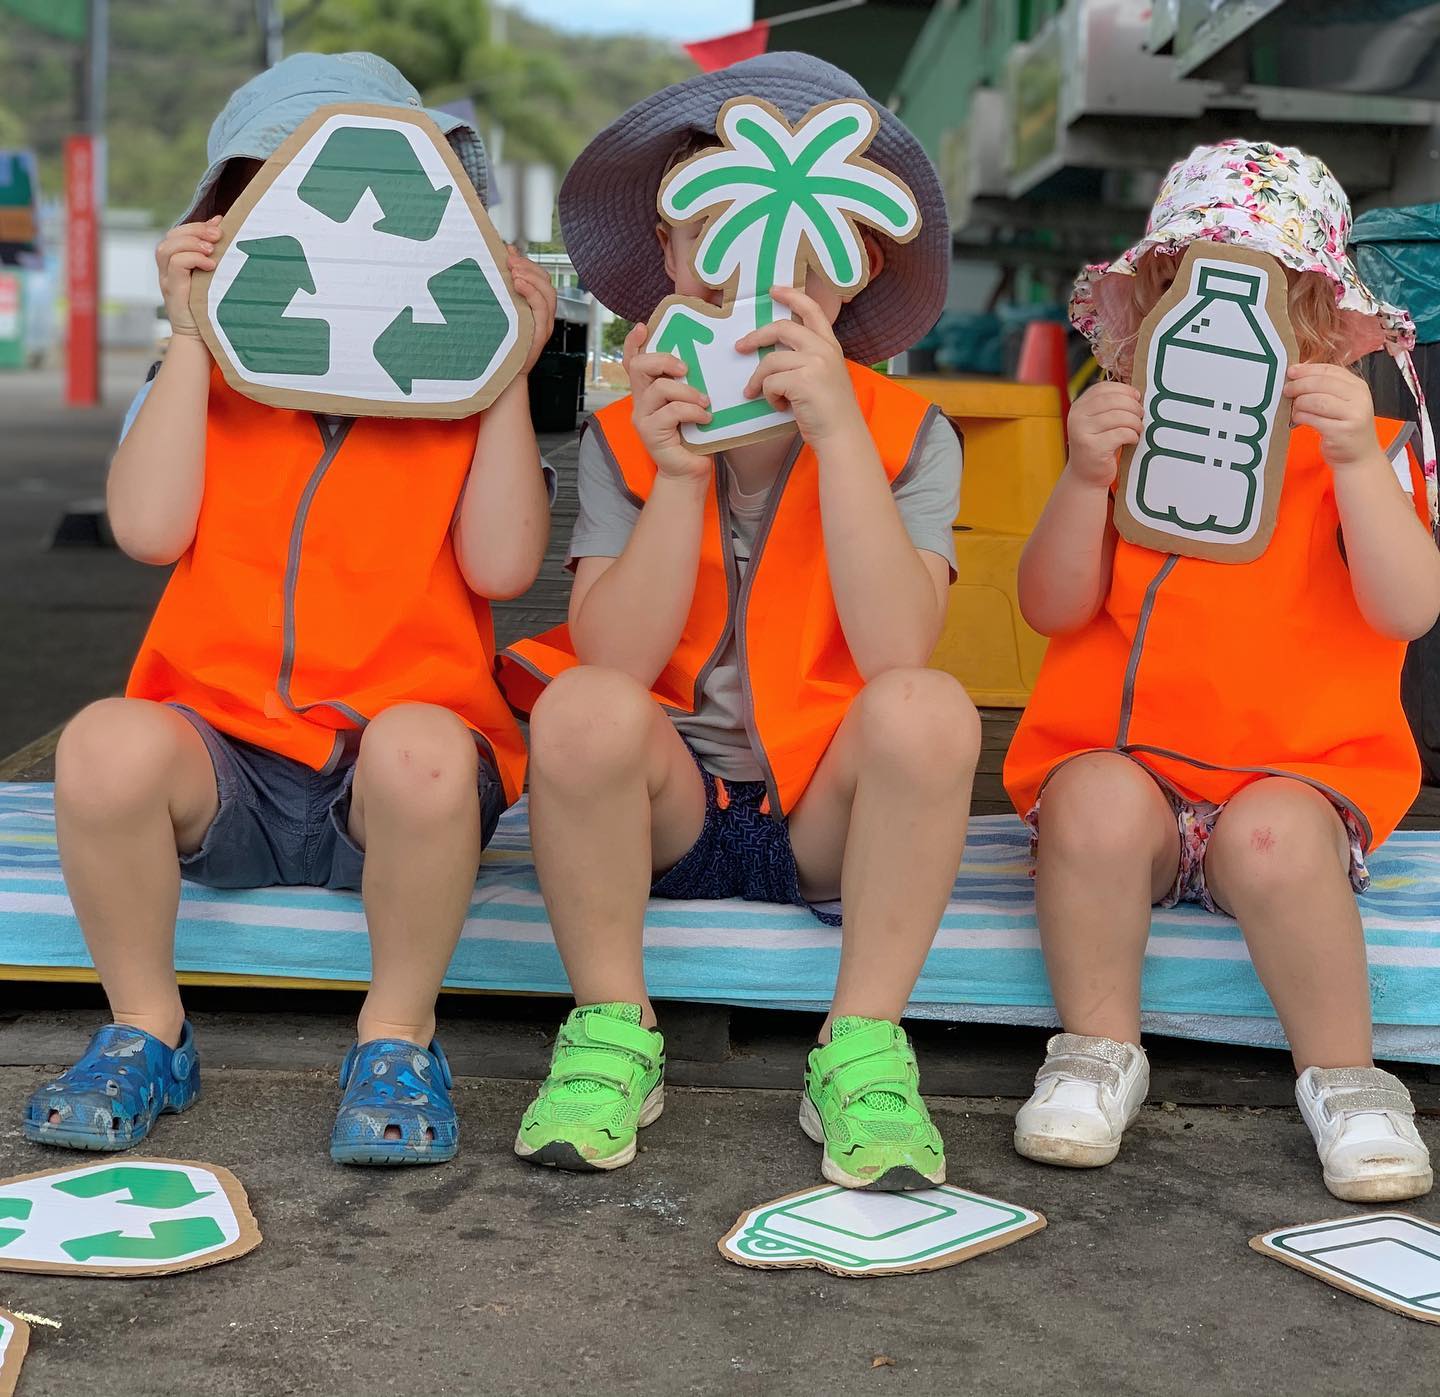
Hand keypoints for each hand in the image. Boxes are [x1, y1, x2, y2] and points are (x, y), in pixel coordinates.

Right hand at [156, 217, 221, 337]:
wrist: (201, 340)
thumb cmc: (210, 309)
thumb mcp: (213, 275)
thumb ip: (212, 252)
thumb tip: (220, 222)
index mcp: (175, 264)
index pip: (178, 234)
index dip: (196, 225)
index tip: (220, 225)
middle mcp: (167, 270)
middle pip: (171, 236)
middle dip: (196, 230)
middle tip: (218, 235)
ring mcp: (167, 280)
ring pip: (168, 248)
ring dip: (192, 243)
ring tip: (213, 249)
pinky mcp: (172, 290)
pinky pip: (175, 264)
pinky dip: (193, 259)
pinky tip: (211, 265)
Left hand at [508, 247, 557, 374]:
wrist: (500, 377)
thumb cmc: (498, 345)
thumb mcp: (500, 313)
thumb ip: (503, 290)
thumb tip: (501, 256)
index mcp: (535, 309)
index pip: (541, 278)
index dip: (528, 262)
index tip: (509, 252)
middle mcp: (543, 316)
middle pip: (546, 283)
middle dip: (529, 267)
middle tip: (509, 260)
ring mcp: (543, 326)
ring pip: (548, 293)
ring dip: (531, 277)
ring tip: (513, 271)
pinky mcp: (538, 335)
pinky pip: (542, 309)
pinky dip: (532, 292)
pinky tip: (518, 284)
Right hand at [623, 322, 712, 482]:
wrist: (689, 473)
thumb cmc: (694, 438)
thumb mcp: (691, 406)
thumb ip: (689, 386)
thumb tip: (707, 363)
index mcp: (648, 393)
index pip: (633, 363)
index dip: (633, 343)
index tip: (643, 326)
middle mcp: (641, 403)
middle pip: (639, 367)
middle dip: (664, 360)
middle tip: (686, 369)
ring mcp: (643, 417)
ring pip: (660, 388)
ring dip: (687, 392)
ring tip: (705, 403)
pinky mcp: (651, 432)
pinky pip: (672, 411)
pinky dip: (693, 412)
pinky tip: (705, 419)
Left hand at [735, 285, 859, 445]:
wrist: (842, 436)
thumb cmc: (830, 412)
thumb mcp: (824, 376)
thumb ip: (807, 359)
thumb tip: (773, 353)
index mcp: (830, 345)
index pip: (812, 309)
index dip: (792, 296)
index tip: (774, 290)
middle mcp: (824, 349)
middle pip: (782, 328)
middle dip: (756, 336)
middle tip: (740, 347)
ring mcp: (815, 364)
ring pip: (770, 360)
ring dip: (759, 379)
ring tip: (756, 394)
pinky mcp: (803, 381)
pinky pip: (771, 382)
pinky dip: (769, 396)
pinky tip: (779, 407)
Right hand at [1065, 382, 1141, 487]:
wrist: (1086, 476)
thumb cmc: (1098, 447)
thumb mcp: (1099, 423)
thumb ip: (1110, 407)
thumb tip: (1135, 395)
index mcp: (1078, 407)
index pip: (1102, 388)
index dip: (1123, 390)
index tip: (1136, 397)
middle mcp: (1077, 417)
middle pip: (1113, 400)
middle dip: (1133, 406)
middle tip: (1141, 415)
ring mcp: (1082, 432)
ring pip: (1119, 416)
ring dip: (1135, 422)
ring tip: (1138, 429)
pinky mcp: (1092, 447)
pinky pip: (1121, 433)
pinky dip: (1132, 436)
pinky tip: (1132, 440)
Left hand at [1284, 363, 1380, 472]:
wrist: (1358, 457)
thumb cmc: (1344, 428)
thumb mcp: (1341, 403)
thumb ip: (1325, 388)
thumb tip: (1296, 375)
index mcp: (1358, 386)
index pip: (1330, 370)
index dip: (1307, 369)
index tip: (1291, 371)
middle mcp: (1359, 398)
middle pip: (1321, 383)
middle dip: (1299, 385)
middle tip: (1287, 390)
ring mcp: (1352, 415)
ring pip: (1316, 400)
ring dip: (1299, 403)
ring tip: (1294, 408)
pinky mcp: (1341, 432)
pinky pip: (1313, 419)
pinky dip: (1301, 417)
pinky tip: (1297, 419)